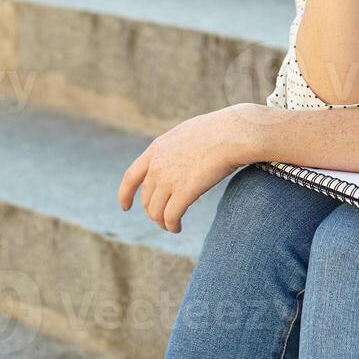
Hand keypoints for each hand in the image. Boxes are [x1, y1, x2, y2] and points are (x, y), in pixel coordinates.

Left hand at [118, 103, 263, 232]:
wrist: (233, 133)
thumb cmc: (218, 131)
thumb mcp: (187, 134)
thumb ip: (175, 149)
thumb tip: (177, 161)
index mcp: (156, 149)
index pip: (131, 176)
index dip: (125, 194)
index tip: (125, 206)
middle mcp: (157, 165)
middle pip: (146, 199)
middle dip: (153, 212)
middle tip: (165, 219)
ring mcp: (169, 179)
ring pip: (155, 212)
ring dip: (163, 222)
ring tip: (172, 226)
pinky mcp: (184, 192)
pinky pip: (170, 217)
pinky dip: (172, 226)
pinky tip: (178, 228)